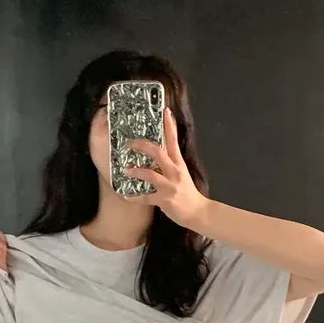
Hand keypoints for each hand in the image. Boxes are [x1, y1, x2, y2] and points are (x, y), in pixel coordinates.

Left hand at [124, 108, 208, 228]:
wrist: (197, 212)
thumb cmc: (187, 192)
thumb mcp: (181, 173)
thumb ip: (170, 163)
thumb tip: (154, 153)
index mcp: (179, 163)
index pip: (174, 140)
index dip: (169, 125)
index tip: (164, 111)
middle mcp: (175, 172)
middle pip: (158, 152)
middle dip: (142, 145)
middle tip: (129, 143)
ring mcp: (170, 186)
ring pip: (150, 174)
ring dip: (136, 171)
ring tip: (126, 170)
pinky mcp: (165, 200)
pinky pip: (145, 198)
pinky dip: (134, 197)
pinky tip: (125, 195)